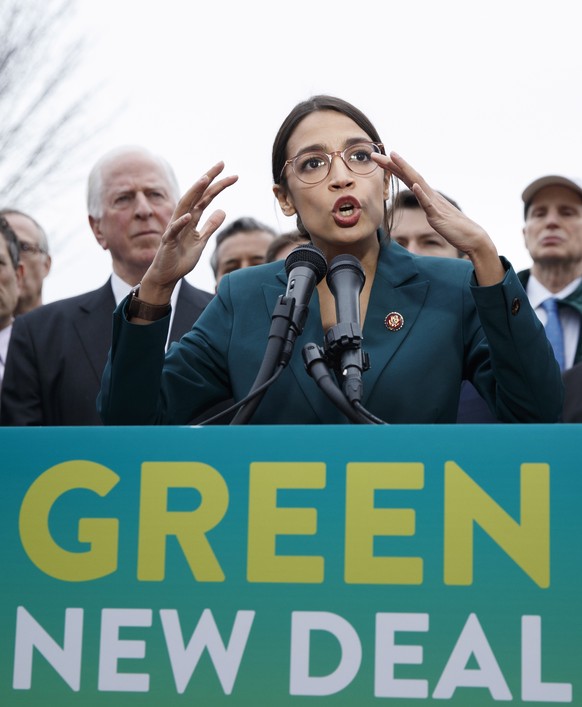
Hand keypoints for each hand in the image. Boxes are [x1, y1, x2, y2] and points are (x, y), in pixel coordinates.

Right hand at [140, 162, 237, 302]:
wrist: (167, 275)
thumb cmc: (181, 258)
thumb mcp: (201, 241)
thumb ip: (210, 226)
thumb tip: (223, 210)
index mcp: (192, 218)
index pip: (206, 197)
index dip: (218, 186)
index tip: (232, 175)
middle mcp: (183, 219)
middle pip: (196, 195)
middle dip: (208, 179)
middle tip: (221, 164)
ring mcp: (174, 229)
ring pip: (184, 206)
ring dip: (194, 193)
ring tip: (205, 179)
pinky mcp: (168, 242)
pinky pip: (174, 230)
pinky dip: (181, 223)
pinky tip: (190, 215)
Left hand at [373, 151, 504, 284]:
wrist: (471, 237)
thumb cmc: (453, 228)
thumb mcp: (434, 215)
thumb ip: (427, 206)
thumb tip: (420, 200)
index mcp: (427, 195)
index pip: (407, 178)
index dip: (393, 167)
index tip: (380, 158)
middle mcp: (430, 195)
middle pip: (408, 175)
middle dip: (391, 164)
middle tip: (374, 154)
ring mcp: (434, 204)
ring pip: (417, 183)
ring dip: (405, 169)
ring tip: (393, 157)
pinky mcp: (438, 216)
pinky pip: (428, 204)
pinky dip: (421, 194)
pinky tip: (414, 185)